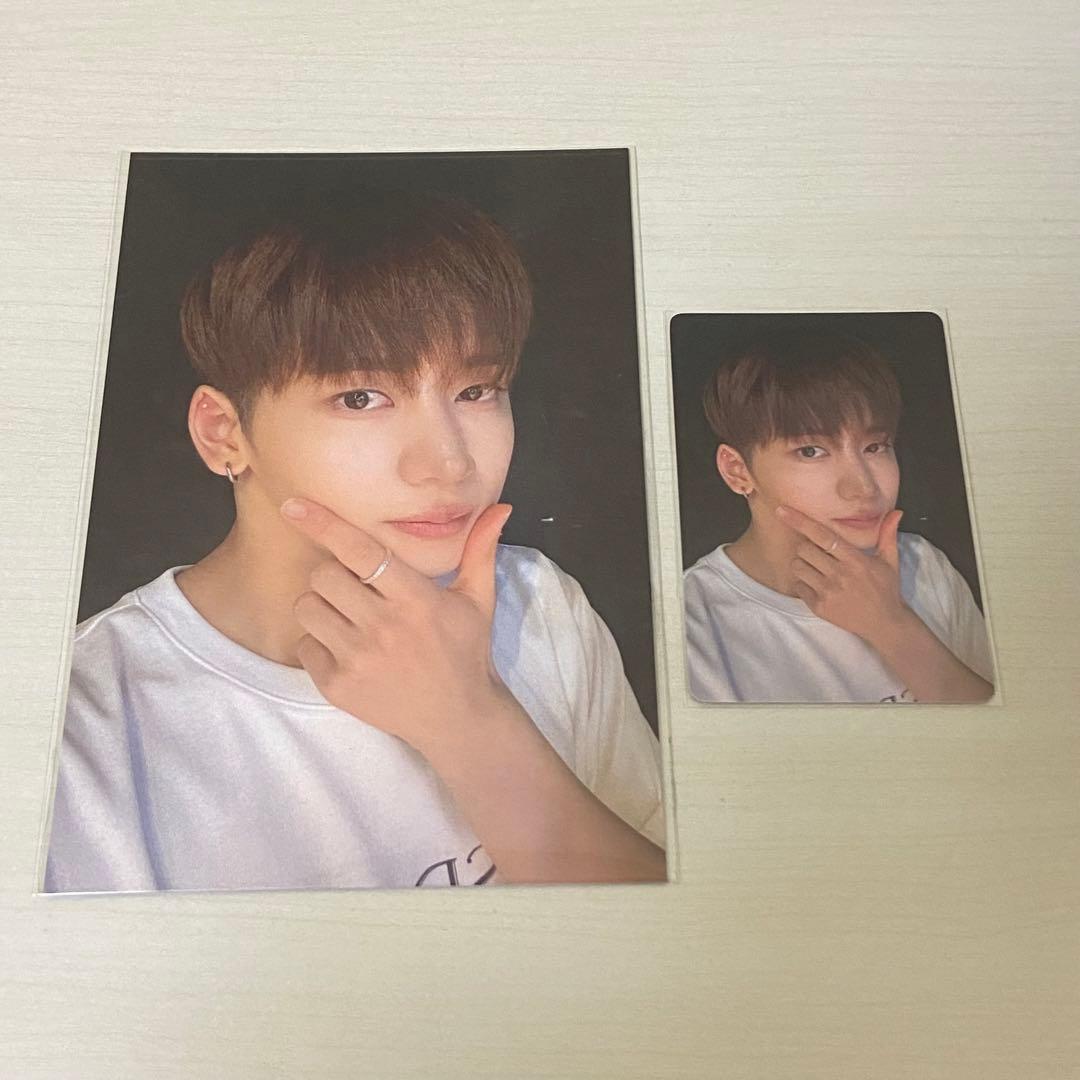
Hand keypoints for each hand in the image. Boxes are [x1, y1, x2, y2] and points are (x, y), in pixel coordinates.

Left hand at [280, 498, 516, 755]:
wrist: (458, 719)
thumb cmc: (466, 652)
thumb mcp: (478, 600)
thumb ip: (480, 550)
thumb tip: (500, 507)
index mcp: (416, 599)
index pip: (360, 551)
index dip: (324, 524)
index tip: (294, 505)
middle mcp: (384, 628)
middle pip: (323, 575)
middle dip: (332, 574)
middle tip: (355, 588)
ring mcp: (358, 660)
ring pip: (307, 607)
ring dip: (321, 605)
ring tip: (348, 616)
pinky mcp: (338, 687)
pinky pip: (304, 645)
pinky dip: (318, 642)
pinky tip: (348, 649)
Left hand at [777, 504, 907, 642]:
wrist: (885, 623)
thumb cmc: (886, 589)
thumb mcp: (890, 560)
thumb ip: (888, 534)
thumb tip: (896, 512)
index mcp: (855, 560)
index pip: (823, 536)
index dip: (800, 522)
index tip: (782, 511)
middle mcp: (840, 575)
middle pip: (804, 549)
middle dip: (805, 547)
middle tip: (816, 552)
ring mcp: (828, 592)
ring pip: (797, 567)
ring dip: (801, 563)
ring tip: (815, 568)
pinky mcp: (819, 607)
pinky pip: (798, 586)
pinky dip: (802, 582)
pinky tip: (816, 584)